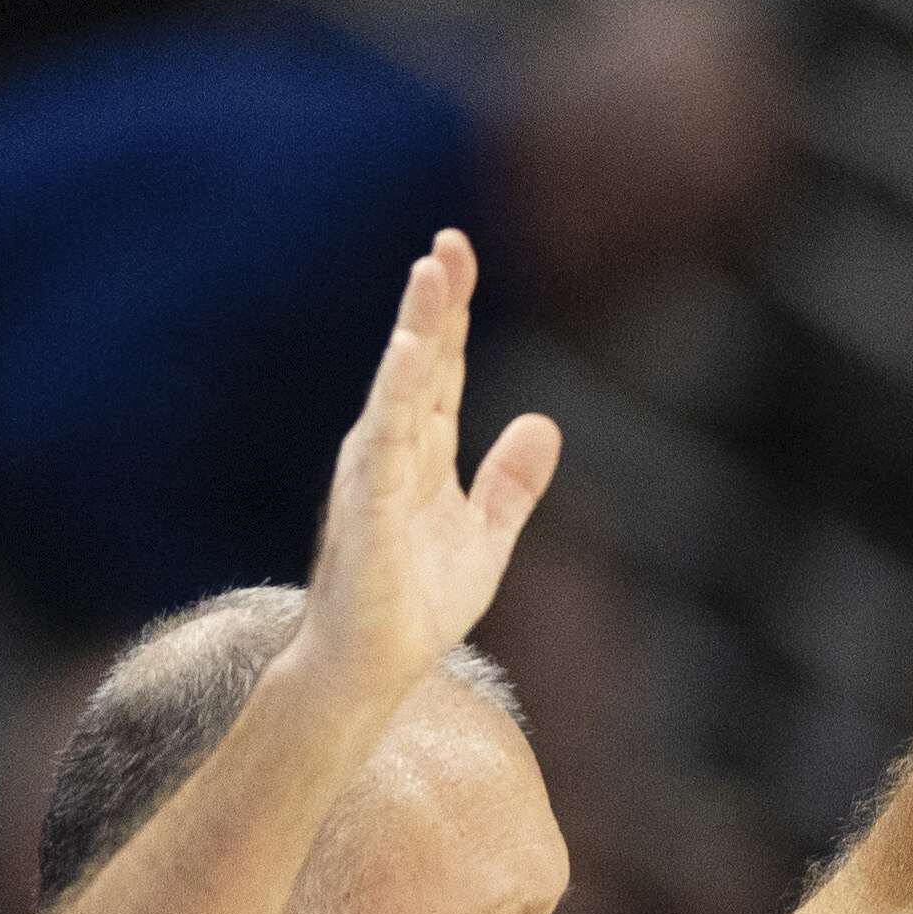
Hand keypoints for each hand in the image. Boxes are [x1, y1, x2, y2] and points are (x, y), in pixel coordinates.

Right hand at [298, 229, 564, 690]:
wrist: (374, 669)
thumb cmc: (415, 601)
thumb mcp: (485, 535)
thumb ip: (511, 482)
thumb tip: (544, 421)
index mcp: (420, 451)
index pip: (442, 369)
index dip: (452, 313)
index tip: (459, 253)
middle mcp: (391, 451)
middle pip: (419, 365)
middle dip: (434, 304)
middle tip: (447, 244)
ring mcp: (374, 478)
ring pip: (398, 392)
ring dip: (415, 334)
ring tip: (429, 279)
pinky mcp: (368, 513)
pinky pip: (384, 448)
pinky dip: (396, 402)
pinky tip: (409, 361)